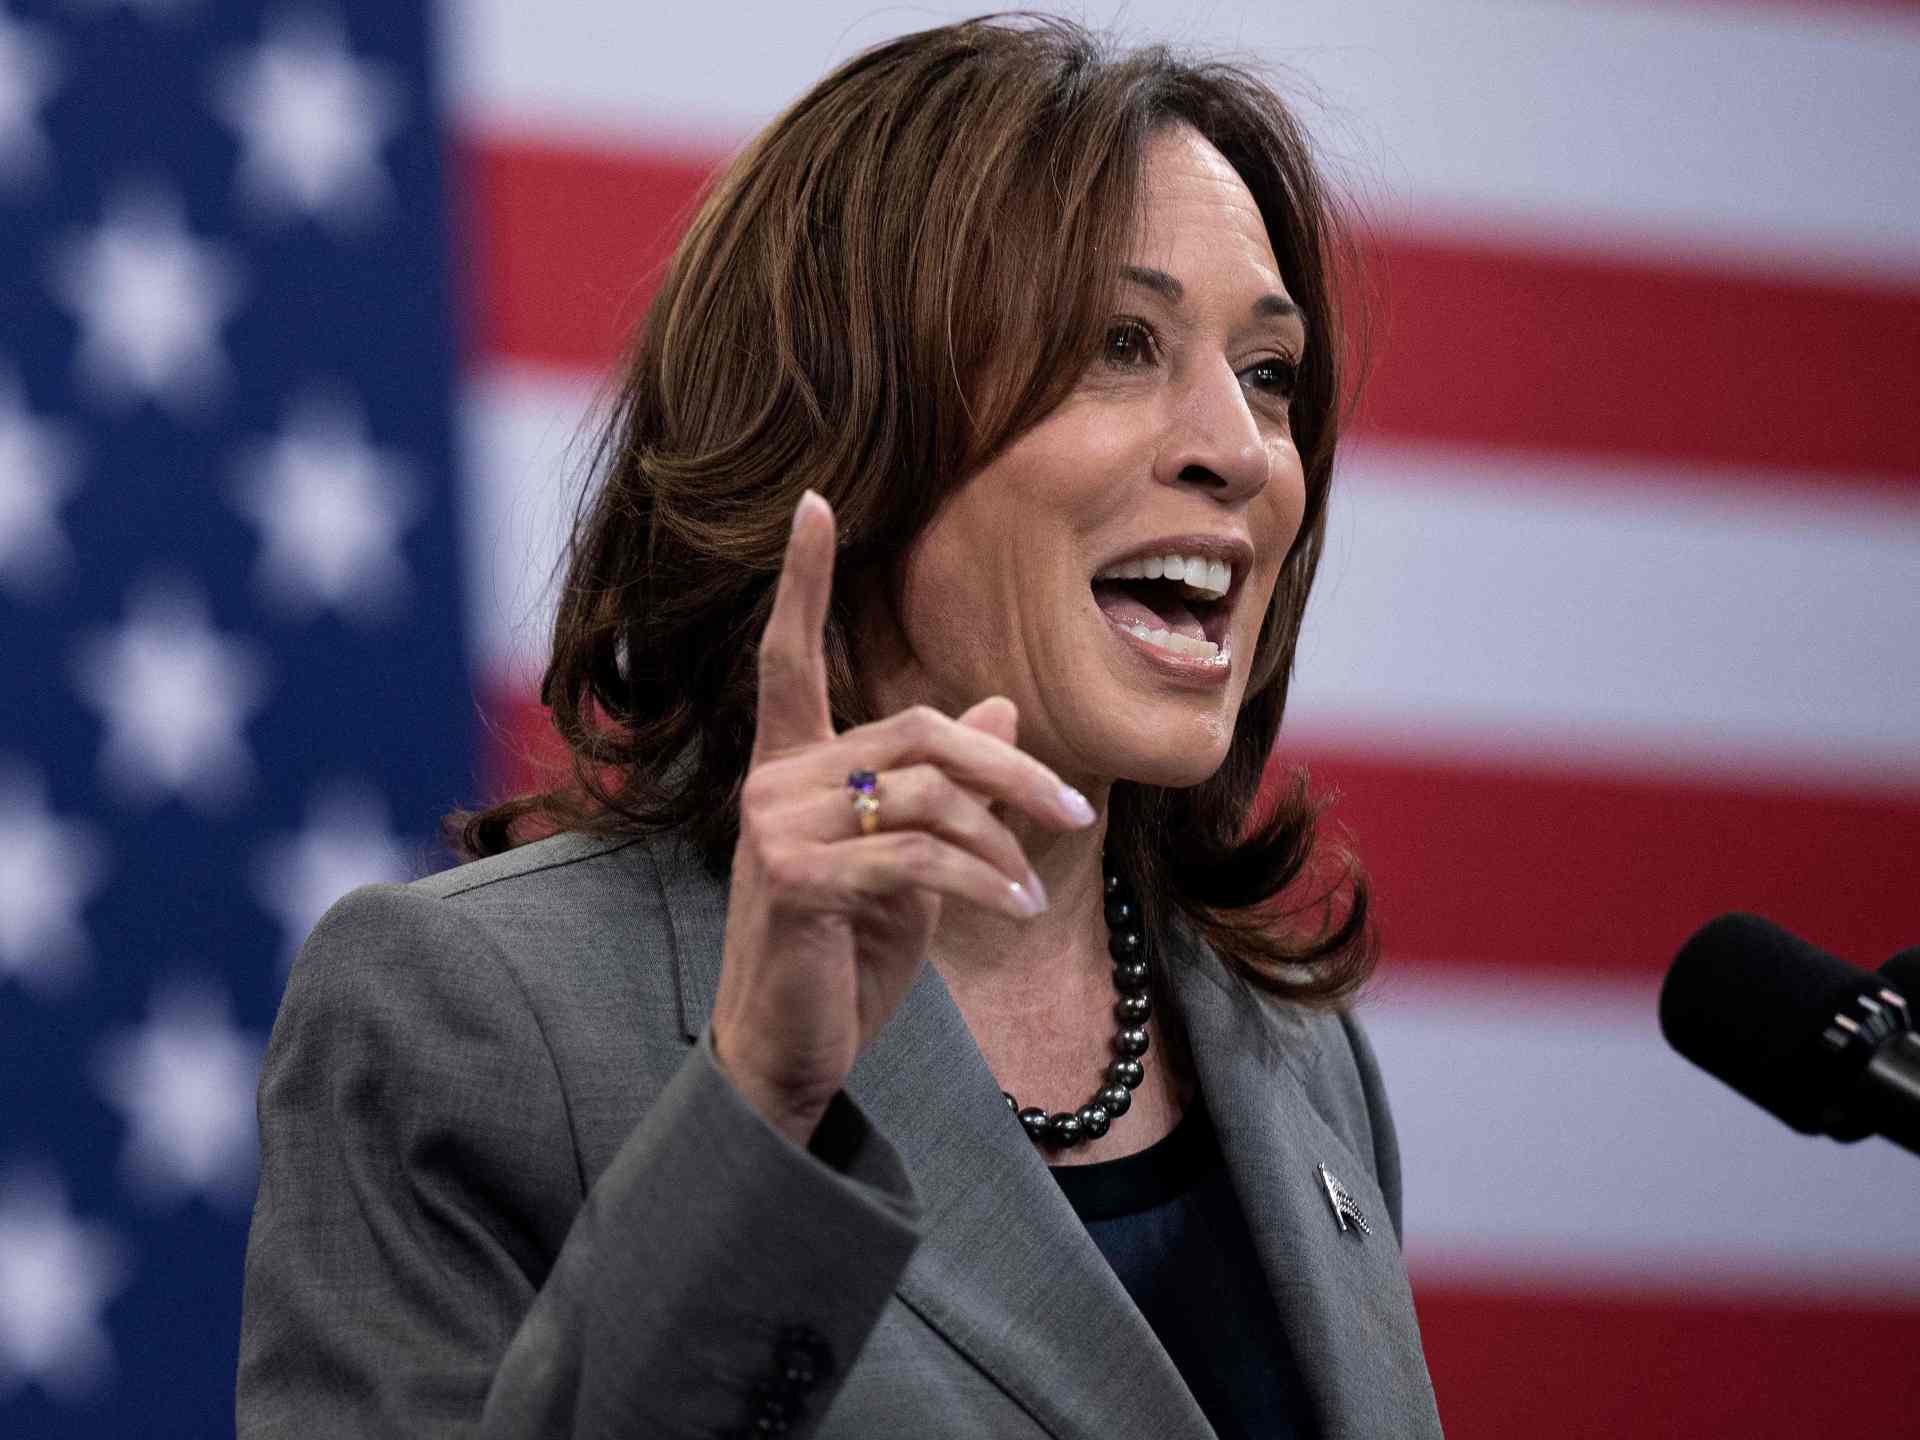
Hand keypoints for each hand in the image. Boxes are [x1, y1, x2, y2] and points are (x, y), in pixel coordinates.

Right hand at [708, 490, 1096, 1145]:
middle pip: (915, 731)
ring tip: (1032, 885)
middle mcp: (772, 783)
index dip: (801, 580)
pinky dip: (983, 880)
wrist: (793, 1046)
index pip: (790, 655)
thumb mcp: (907, 861)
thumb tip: (996, 706)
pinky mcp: (793, 879)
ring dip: (1002, 843)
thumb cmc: (847, 949)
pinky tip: (1015, 905)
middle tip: (1072, 810)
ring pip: (926, 797)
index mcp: (792, 766)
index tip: (812, 502)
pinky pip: (917, 858)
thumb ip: (943, 786)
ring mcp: (773, 828)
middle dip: (1008, 770)